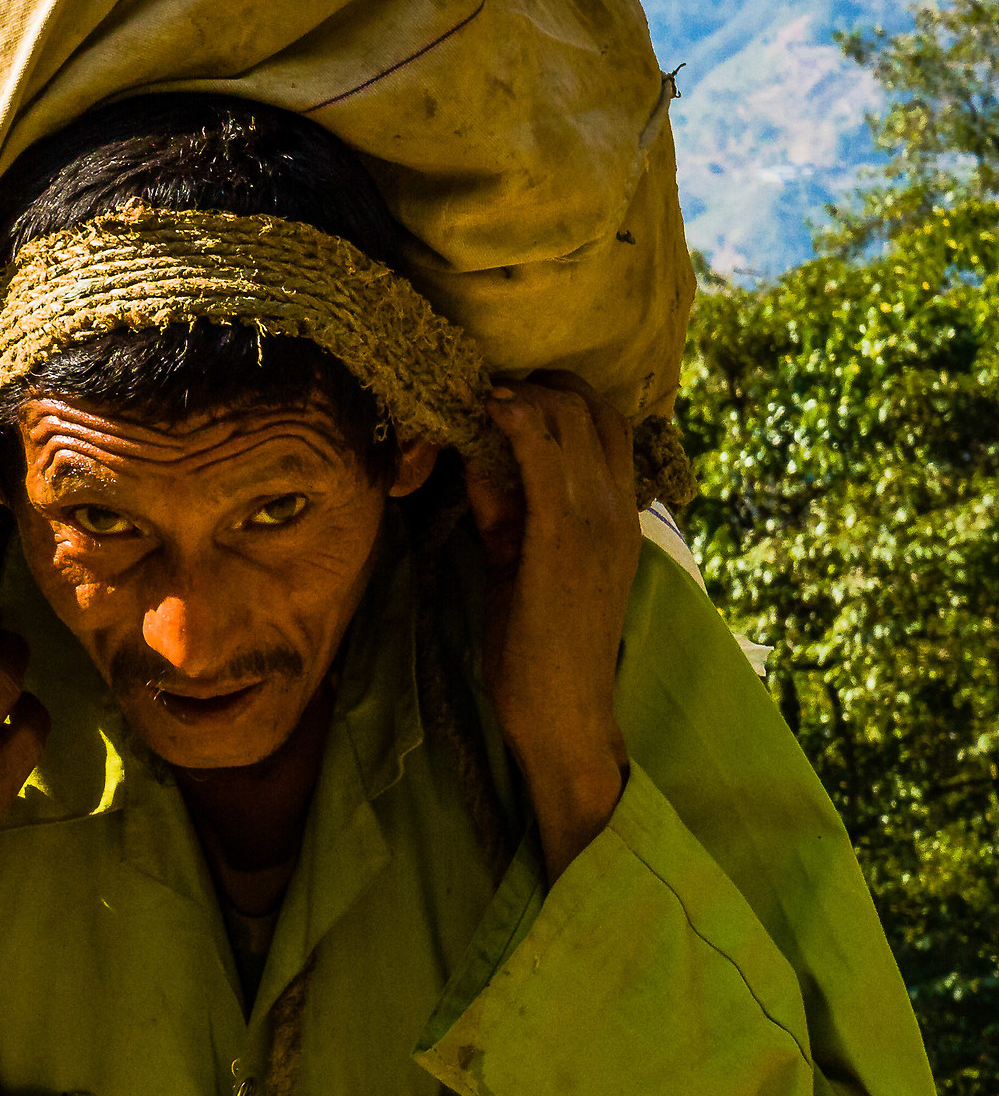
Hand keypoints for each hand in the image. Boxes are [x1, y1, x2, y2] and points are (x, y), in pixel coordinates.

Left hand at [466, 375, 640, 882]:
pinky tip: (491, 408)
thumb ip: (508, 510)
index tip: (511, 392)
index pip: (609, 423)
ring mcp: (597, 518)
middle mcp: (617, 506)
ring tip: (481, 392)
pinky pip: (546, 457)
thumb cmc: (538, 643)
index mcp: (618, 512)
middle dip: (540, 383)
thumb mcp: (523, 559)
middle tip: (489, 385)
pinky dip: (520, 423)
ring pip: (573, 420)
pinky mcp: (563, 537)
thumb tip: (477, 462)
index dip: (562, 394)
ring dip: (525, 395)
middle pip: (592, 407)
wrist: (564, 712)